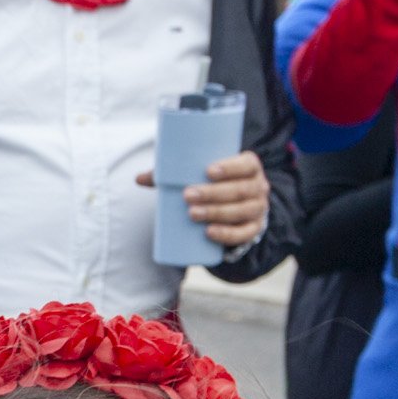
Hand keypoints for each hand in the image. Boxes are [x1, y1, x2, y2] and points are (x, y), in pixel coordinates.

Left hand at [133, 150, 268, 247]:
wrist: (236, 209)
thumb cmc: (214, 185)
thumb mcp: (200, 176)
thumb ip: (171, 175)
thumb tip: (139, 179)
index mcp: (249, 167)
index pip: (246, 164)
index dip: (230, 167)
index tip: (207, 171)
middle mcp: (258, 187)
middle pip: (240, 190)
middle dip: (214, 193)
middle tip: (188, 195)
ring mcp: (258, 209)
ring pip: (241, 211)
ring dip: (216, 212)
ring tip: (192, 214)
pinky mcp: (253, 229)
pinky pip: (243, 234)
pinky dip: (226, 234)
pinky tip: (209, 233)